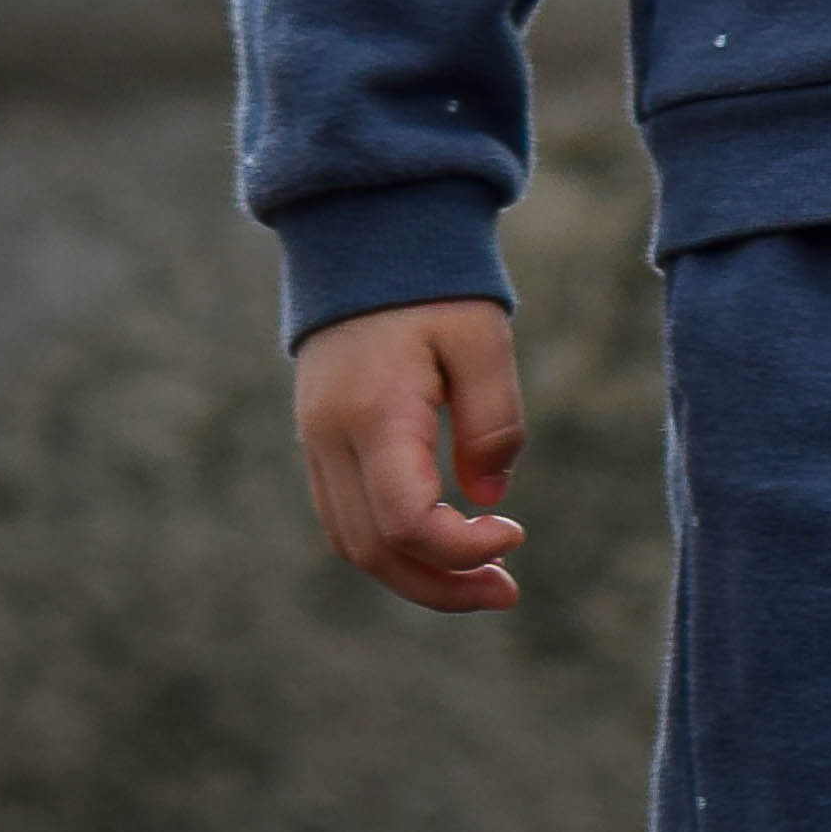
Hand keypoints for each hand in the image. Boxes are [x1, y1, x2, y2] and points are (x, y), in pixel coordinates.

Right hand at [292, 296, 529, 612]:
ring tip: (483, 581)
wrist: (366, 240)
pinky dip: (391, 547)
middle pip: (372, 551)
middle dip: (440, 584)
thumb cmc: (434, 286)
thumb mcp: (483, 339)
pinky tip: (443, 545)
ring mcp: (316, 444)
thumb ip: (492, 420)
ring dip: (414, 574)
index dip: (459, 548)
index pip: (404, 520)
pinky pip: (346, 517)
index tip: (515, 533)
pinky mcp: (320, 441)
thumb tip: (490, 498)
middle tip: (506, 591)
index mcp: (371, 416)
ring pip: (351, 543)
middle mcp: (329, 440)